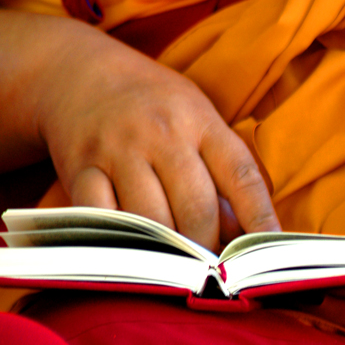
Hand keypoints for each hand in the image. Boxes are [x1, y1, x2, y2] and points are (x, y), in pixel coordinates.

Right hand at [37, 30, 279, 249]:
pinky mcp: (81, 165)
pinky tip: (131, 252)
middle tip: (210, 272)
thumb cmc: (155, 108)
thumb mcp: (198, 122)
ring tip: (177, 269)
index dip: (260, 220)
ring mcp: (119, 149)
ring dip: (168, 253)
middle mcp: (162, 133)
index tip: (265, 257)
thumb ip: (221, 174)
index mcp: (201, 123)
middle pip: (197, 209)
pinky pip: (103, 217)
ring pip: (152, 221)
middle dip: (207, 249)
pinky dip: (120, 241)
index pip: (242, 177)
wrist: (79, 73)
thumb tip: (242, 236)